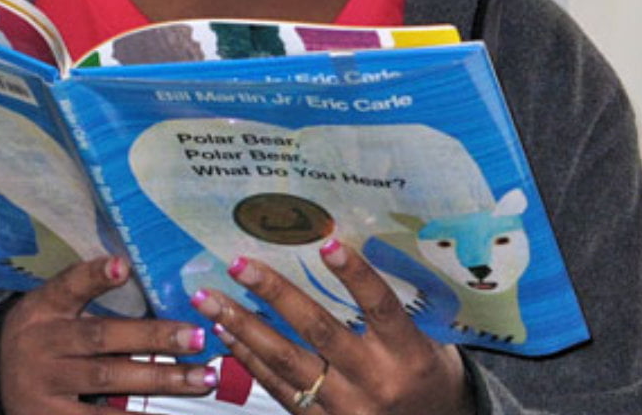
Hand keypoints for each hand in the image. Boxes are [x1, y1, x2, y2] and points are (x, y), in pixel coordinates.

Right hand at [0, 256, 214, 414]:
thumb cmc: (43, 332)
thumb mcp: (53, 304)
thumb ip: (87, 285)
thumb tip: (127, 264)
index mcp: (44, 310)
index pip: (69, 286)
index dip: (96, 276)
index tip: (123, 266)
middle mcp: (41, 346)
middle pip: (101, 338)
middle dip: (153, 336)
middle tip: (199, 337)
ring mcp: (43, 387)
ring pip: (106, 380)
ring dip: (158, 380)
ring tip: (201, 379)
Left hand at [193, 241, 470, 414]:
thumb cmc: (429, 377)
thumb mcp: (427, 343)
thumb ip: (389, 312)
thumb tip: (338, 260)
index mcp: (409, 353)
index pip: (380, 306)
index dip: (355, 275)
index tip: (327, 243)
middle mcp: (375, 380)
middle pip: (320, 331)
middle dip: (276, 295)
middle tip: (240, 265)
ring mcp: (346, 406)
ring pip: (287, 363)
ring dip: (245, 328)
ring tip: (212, 300)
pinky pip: (279, 390)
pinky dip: (250, 360)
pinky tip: (228, 335)